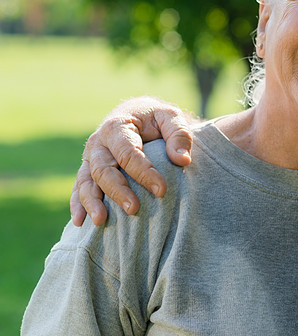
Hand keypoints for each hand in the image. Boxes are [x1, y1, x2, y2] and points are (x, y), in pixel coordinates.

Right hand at [71, 97, 194, 225]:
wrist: (137, 114)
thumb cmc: (156, 118)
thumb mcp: (171, 117)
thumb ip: (179, 134)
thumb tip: (182, 160)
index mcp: (118, 126)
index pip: (128, 153)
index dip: (144, 172)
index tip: (161, 190)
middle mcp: (98, 142)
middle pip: (103, 169)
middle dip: (118, 190)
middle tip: (134, 208)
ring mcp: (90, 157)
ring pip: (86, 181)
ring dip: (91, 202)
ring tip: (101, 221)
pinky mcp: (88, 169)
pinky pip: (79, 187)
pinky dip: (78, 204)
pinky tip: (80, 222)